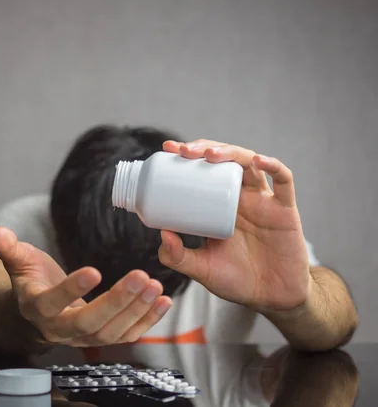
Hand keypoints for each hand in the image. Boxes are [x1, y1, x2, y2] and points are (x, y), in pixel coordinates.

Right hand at [0, 227, 172, 346]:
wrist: (35, 312)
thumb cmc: (30, 282)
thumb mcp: (18, 262)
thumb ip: (10, 250)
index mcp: (37, 308)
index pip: (52, 303)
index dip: (72, 289)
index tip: (94, 270)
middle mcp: (59, 330)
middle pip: (89, 323)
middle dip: (117, 301)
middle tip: (141, 277)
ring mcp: (83, 338)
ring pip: (111, 333)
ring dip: (137, 311)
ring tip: (156, 285)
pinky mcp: (102, 338)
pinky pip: (126, 336)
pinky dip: (147, 321)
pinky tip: (163, 302)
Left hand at [158, 139, 311, 311]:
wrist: (272, 299)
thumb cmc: (236, 281)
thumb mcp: (201, 269)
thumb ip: (179, 257)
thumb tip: (161, 234)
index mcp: (218, 205)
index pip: (202, 172)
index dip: (187, 157)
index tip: (168, 149)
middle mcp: (240, 197)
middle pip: (224, 160)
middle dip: (204, 149)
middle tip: (184, 151)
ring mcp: (263, 201)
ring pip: (249, 163)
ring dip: (230, 152)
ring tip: (210, 154)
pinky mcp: (285, 210)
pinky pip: (284, 181)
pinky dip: (274, 165)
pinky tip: (258, 161)